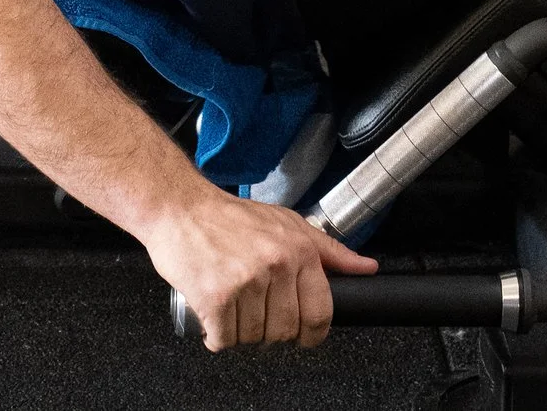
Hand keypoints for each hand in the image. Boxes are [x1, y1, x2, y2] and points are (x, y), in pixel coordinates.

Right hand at [139, 186, 378, 349]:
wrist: (179, 208)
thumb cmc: (230, 217)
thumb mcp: (287, 224)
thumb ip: (329, 250)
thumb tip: (366, 268)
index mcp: (298, 250)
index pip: (319, 312)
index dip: (311, 333)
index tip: (301, 334)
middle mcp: (275, 266)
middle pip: (285, 330)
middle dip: (269, 329)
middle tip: (254, 309)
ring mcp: (244, 282)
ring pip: (254, 337)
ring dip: (240, 330)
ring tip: (231, 303)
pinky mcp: (214, 297)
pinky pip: (224, 339)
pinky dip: (216, 335)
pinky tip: (213, 314)